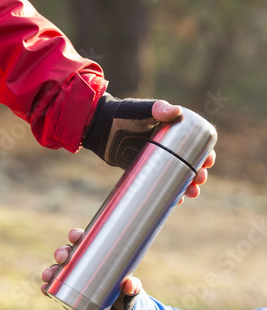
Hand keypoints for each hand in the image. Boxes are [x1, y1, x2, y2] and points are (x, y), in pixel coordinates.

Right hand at [41, 228, 141, 309]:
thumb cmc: (122, 290)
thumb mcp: (129, 287)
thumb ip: (133, 286)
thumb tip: (130, 285)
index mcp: (95, 254)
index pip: (83, 240)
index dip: (76, 235)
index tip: (74, 236)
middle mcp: (81, 263)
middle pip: (68, 252)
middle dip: (61, 252)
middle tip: (62, 257)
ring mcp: (72, 277)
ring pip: (57, 268)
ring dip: (50, 269)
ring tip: (48, 275)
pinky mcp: (67, 291)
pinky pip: (54, 288)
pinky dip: (47, 288)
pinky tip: (44, 289)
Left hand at [83, 94, 215, 200]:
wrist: (100, 128)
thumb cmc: (123, 114)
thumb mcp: (142, 111)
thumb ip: (158, 109)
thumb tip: (177, 111)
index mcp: (173, 129)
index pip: (196, 142)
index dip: (205, 152)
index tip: (209, 161)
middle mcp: (167, 145)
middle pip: (189, 162)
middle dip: (198, 173)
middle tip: (200, 180)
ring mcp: (156, 158)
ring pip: (177, 175)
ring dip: (187, 185)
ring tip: (191, 194)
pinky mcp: (144, 169)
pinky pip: (161, 182)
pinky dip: (169, 191)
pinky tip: (176, 200)